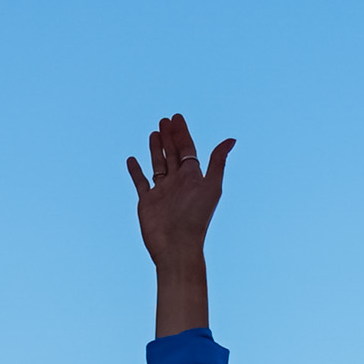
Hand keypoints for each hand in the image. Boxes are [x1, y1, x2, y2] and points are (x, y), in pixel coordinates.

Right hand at [129, 113, 231, 336]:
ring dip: (156, 149)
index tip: (177, 117)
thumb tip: (231, 139)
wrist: (177, 245)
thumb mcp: (211, 186)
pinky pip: (140, 182)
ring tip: (153, 132)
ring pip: (158, 164)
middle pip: (173, 154)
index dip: (182, 133)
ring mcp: (162, 192)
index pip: (187, 149)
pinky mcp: (147, 202)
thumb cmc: (196, 218)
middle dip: (169, 137)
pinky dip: (136, 170)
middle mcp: (178, 182)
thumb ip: (218, 162)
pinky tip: (132, 159)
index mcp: (193, 177)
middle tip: (165, 120)